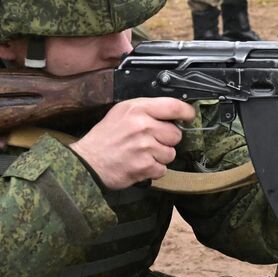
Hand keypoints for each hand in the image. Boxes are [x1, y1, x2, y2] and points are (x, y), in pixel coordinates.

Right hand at [69, 98, 195, 188]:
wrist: (88, 161)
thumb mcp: (122, 112)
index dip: (186, 112)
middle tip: (152, 141)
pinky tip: (141, 164)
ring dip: (161, 156)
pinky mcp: (144, 166)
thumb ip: (146, 109)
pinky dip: (154, 170)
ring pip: (171, 153)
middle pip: (176, 134)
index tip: (189, 117)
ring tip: (144, 154)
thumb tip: (172, 113)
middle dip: (167, 140)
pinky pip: (163, 169)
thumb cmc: (105, 136)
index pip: (173, 106)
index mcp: (138, 109)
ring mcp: (144, 147)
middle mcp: (143, 126)